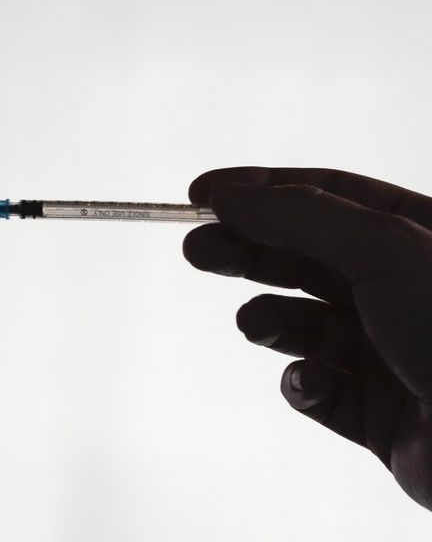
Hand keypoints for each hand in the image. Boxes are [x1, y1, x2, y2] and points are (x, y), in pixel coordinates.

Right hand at [182, 167, 431, 510]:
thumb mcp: (381, 247)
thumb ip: (299, 215)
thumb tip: (227, 195)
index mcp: (420, 238)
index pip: (327, 197)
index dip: (262, 191)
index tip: (202, 195)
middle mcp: (404, 292)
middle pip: (305, 259)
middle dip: (248, 253)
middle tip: (196, 250)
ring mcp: (391, 354)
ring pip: (306, 327)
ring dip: (271, 321)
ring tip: (253, 324)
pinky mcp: (379, 415)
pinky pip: (321, 391)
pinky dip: (305, 385)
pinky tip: (311, 384)